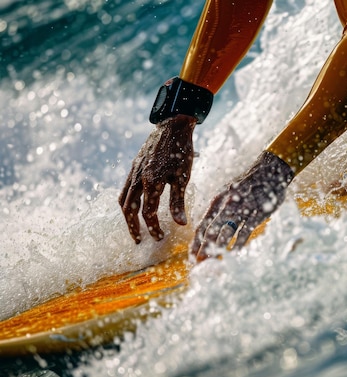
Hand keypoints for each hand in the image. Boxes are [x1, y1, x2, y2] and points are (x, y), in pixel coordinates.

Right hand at [119, 115, 195, 242]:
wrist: (172, 126)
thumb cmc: (181, 152)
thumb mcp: (183, 178)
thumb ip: (178, 202)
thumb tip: (181, 224)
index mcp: (151, 182)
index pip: (148, 212)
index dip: (153, 227)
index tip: (159, 237)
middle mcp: (138, 178)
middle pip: (129, 209)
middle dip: (133, 227)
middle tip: (139, 240)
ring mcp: (133, 172)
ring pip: (124, 199)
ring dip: (128, 216)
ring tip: (134, 228)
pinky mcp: (133, 166)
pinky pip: (125, 188)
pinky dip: (127, 201)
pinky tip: (134, 206)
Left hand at [191, 151, 293, 260]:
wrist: (270, 171)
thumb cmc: (249, 184)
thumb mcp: (229, 192)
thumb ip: (220, 208)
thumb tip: (210, 227)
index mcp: (217, 200)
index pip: (201, 225)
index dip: (195, 243)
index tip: (191, 257)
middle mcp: (226, 205)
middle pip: (209, 232)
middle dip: (202, 250)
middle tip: (198, 266)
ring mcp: (241, 210)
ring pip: (225, 233)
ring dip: (217, 249)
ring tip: (212, 263)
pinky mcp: (255, 214)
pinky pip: (244, 232)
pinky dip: (238, 244)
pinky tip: (233, 254)